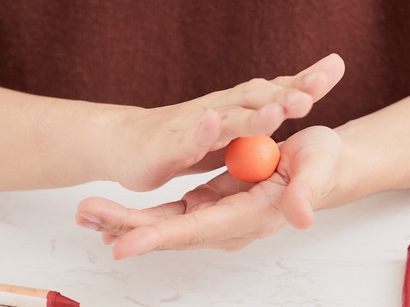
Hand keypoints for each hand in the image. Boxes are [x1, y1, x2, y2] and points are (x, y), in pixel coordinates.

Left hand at [77, 126, 350, 258]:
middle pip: (172, 231)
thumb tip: (302, 217)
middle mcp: (231, 221)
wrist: (323, 164)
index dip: (161, 237)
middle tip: (86, 215)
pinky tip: (116, 213)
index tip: (122, 245)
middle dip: (128, 227)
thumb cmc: (323, 164)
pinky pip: (173, 215)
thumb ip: (307, 192)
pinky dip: (143, 216)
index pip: (199, 229)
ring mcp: (220, 213)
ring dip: (126, 221)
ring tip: (87, 213)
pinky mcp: (214, 201)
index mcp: (252, 214)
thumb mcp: (319, 168)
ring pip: (167, 224)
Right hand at [104, 54, 344, 190]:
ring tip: (279, 108)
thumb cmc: (185, 138)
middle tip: (318, 85)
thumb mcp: (231, 133)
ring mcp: (197, 124)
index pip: (276, 90)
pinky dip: (202, 128)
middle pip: (259, 96)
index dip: (304, 80)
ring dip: (254, 112)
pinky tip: (214, 120)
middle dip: (289, 91)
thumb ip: (258, 123)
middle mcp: (221, 109)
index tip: (335, 67)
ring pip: (230, 116)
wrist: (129, 142)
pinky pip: (189, 135)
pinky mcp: (173, 143)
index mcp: (238, 108)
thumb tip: (291, 107)